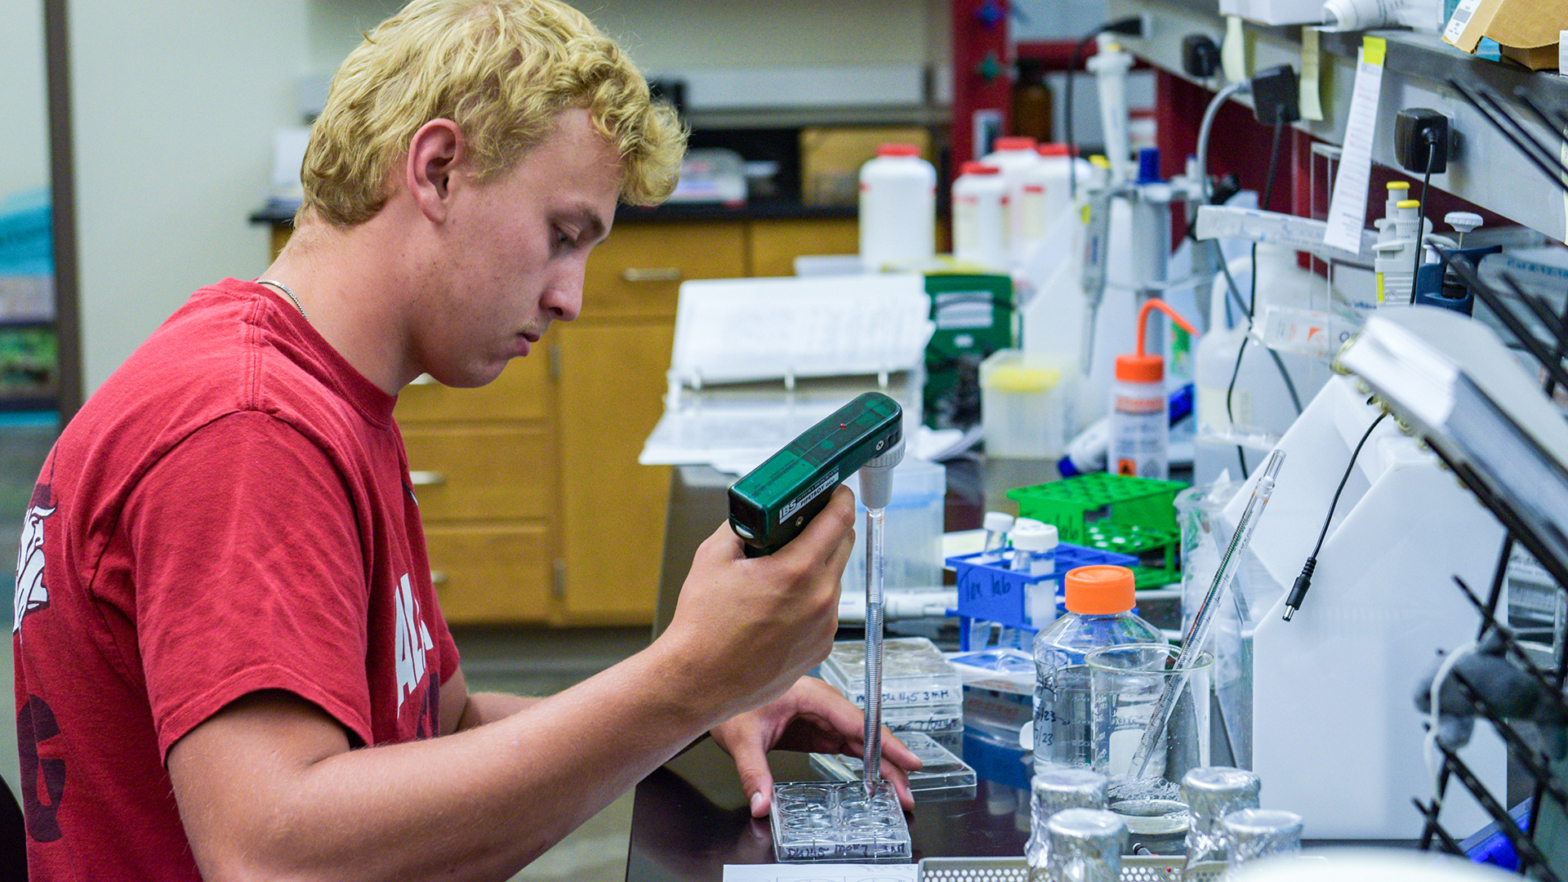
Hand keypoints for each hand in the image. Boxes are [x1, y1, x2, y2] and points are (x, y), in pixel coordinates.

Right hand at [658, 486, 856, 721]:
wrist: (699, 680)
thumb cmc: (703, 628)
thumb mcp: (713, 557)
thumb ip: (741, 527)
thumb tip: (754, 516)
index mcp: (797, 571)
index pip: (839, 520)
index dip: (840, 498)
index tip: (838, 492)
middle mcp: (819, 598)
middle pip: (844, 546)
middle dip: (830, 529)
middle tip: (807, 525)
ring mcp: (823, 626)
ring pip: (835, 580)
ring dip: (819, 567)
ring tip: (783, 573)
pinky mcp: (820, 647)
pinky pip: (826, 611)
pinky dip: (812, 600)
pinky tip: (782, 605)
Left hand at [710, 676, 921, 817]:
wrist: (714, 689)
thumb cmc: (730, 699)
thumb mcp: (741, 738)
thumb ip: (753, 772)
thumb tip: (762, 802)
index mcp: (812, 696)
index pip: (858, 721)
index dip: (887, 743)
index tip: (909, 761)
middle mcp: (822, 703)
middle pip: (865, 734)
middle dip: (890, 763)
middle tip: (906, 793)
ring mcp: (820, 715)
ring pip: (859, 741)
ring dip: (880, 765)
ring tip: (898, 792)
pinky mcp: (815, 728)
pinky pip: (845, 745)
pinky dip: (863, 762)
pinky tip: (876, 779)